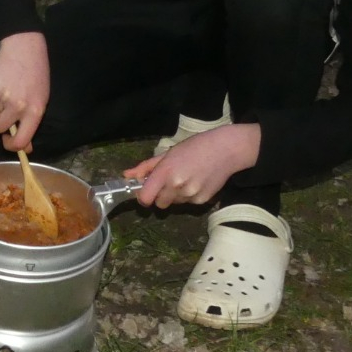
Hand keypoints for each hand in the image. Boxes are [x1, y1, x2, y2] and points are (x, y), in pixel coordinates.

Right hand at [0, 32, 49, 150]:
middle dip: (0, 121)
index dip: (12, 146)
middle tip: (6, 109)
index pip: (20, 141)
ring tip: (4, 92)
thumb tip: (26, 148)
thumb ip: (31, 122)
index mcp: (34, 111)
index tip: (8, 141)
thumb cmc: (36, 74)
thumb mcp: (40, 99)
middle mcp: (18, 106)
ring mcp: (2, 96)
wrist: (24, 48)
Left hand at [123, 123, 260, 208]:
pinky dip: (189, 196)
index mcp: (165, 172)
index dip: (142, 197)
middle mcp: (176, 186)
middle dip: (160, 195)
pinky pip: (188, 203)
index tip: (145, 191)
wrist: (225, 150)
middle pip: (159, 204)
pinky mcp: (203, 200)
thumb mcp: (167, 153)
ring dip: (175, 195)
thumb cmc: (194, 147)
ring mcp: (191, 195)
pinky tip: (197, 182)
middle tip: (169, 182)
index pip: (145, 198)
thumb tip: (126, 176)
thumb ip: (145, 167)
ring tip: (186, 178)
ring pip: (174, 204)